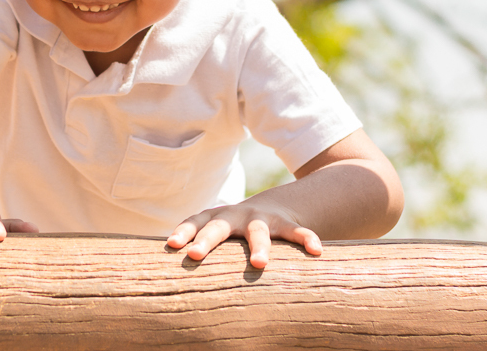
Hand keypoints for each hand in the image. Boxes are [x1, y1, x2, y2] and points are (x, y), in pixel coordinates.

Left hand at [166, 200, 321, 269]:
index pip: (195, 221)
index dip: (183, 231)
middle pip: (218, 226)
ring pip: (258, 232)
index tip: (172, 245)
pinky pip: (296, 231)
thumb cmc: (235, 231)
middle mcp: (235, 216)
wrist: (274, 206)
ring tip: (259, 264)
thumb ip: (200, 248)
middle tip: (193, 254)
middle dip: (206, 240)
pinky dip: (306, 239)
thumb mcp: (219, 233)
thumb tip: (169, 280)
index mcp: (216, 218)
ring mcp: (261, 219)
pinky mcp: (285, 223)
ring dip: (258, 247)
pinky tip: (317, 251)